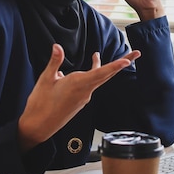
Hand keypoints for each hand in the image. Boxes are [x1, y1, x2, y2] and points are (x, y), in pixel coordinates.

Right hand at [17, 44, 140, 150]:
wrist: (38, 126)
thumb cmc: (41, 105)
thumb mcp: (45, 80)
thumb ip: (54, 62)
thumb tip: (58, 47)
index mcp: (78, 85)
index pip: (101, 73)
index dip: (115, 66)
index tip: (128, 61)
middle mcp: (85, 91)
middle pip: (107, 74)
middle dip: (122, 63)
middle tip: (135, 54)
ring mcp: (83, 97)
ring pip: (98, 79)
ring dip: (104, 67)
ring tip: (97, 56)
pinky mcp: (79, 101)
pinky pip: (90, 85)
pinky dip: (91, 75)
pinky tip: (79, 71)